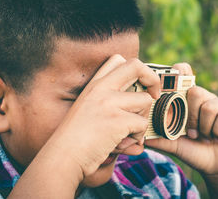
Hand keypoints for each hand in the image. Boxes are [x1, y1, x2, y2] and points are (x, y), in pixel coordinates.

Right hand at [44, 55, 159, 178]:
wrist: (63, 157)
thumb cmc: (75, 139)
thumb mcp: (87, 109)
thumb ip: (108, 101)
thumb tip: (142, 101)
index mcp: (94, 85)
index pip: (117, 60)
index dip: (135, 69)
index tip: (140, 85)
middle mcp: (102, 88)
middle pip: (136, 66)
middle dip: (153, 78)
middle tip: (154, 94)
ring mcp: (110, 102)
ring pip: (146, 100)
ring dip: (142, 119)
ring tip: (127, 134)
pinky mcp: (117, 120)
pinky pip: (142, 125)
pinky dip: (137, 138)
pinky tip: (123, 145)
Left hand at [145, 63, 217, 176]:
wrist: (216, 168)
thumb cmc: (194, 151)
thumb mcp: (173, 144)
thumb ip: (158, 137)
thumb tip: (139, 135)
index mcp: (190, 101)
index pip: (186, 75)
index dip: (180, 71)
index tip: (174, 76)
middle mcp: (206, 98)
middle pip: (195, 92)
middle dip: (191, 116)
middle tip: (192, 132)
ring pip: (208, 106)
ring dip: (204, 128)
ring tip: (205, 137)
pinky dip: (217, 131)